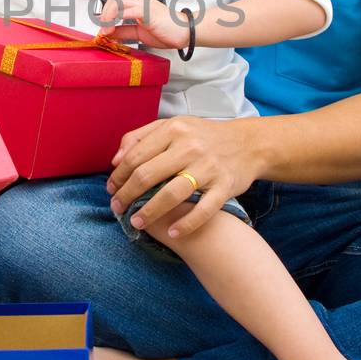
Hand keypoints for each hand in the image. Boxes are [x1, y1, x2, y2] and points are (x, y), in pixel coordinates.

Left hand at [97, 0, 191, 49]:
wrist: (185, 32)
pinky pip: (129, 10)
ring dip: (108, 16)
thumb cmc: (165, 32)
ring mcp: (144, 4)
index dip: (105, 14)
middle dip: (104, 14)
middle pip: (114, 0)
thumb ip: (124, 32)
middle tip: (102, 30)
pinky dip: (117, 18)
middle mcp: (139, 1)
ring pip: (118, 2)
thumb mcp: (139, 33)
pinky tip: (113, 28)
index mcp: (137, 4)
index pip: (115, 3)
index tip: (101, 29)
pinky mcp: (148, 11)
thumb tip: (108, 34)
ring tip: (105, 30)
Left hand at [107, 116, 262, 237]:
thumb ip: (140, 137)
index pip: (135, 155)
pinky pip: (203, 210)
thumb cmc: (203, 137)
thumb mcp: (172, 126)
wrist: (249, 144)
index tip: (111, 189)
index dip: (119, 175)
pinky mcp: (225, 186)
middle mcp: (190, 147)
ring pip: (171, 194)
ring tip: (136, 223)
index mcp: (173, 129)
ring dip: (149, 212)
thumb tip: (115, 160)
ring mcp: (208, 167)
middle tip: (117, 208)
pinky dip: (186, 224)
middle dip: (127, 195)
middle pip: (147, 174)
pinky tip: (171, 233)